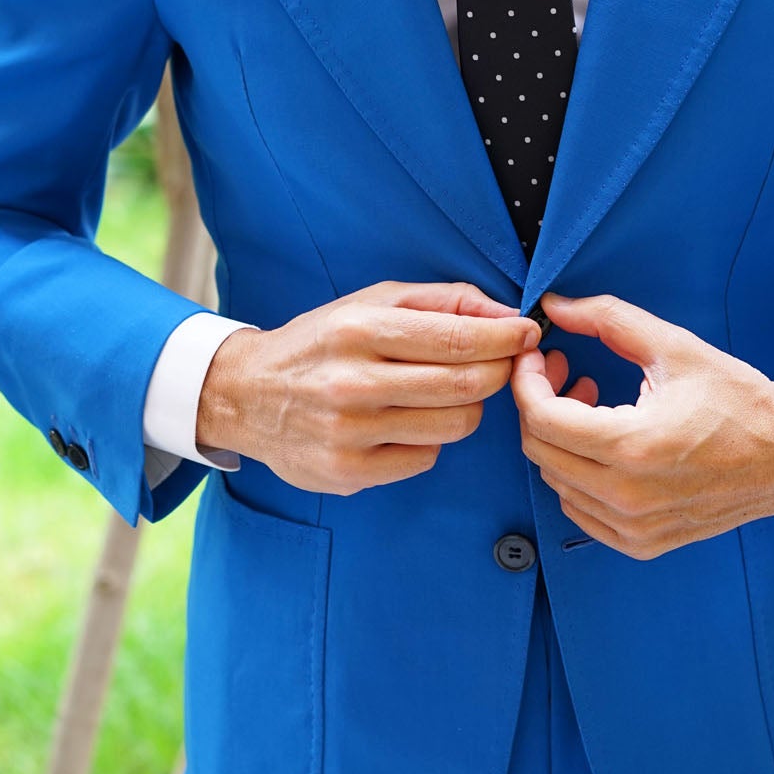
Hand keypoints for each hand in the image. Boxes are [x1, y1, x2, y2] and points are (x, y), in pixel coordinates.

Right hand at [196, 280, 539, 493]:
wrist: (245, 395)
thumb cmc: (321, 343)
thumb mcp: (371, 302)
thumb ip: (442, 301)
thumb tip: (506, 314)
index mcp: (359, 330)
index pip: (458, 339)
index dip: (507, 337)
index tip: (528, 333)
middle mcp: (353, 382)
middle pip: (466, 385)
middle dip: (498, 371)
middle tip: (500, 363)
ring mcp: (350, 433)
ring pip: (455, 425)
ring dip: (466, 407)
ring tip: (444, 393)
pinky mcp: (349, 472)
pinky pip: (426, 457)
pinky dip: (430, 438)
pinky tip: (405, 422)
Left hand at [510, 291, 773, 559]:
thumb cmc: (738, 401)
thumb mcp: (674, 347)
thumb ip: (608, 319)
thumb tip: (554, 306)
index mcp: (632, 446)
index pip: (542, 419)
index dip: (527, 381)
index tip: (537, 357)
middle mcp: (627, 495)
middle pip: (540, 451)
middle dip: (540, 405)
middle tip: (565, 373)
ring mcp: (633, 526)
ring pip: (556, 482)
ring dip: (560, 440)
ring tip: (590, 405)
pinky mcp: (641, 542)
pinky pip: (580, 510)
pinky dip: (577, 476)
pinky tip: (602, 446)